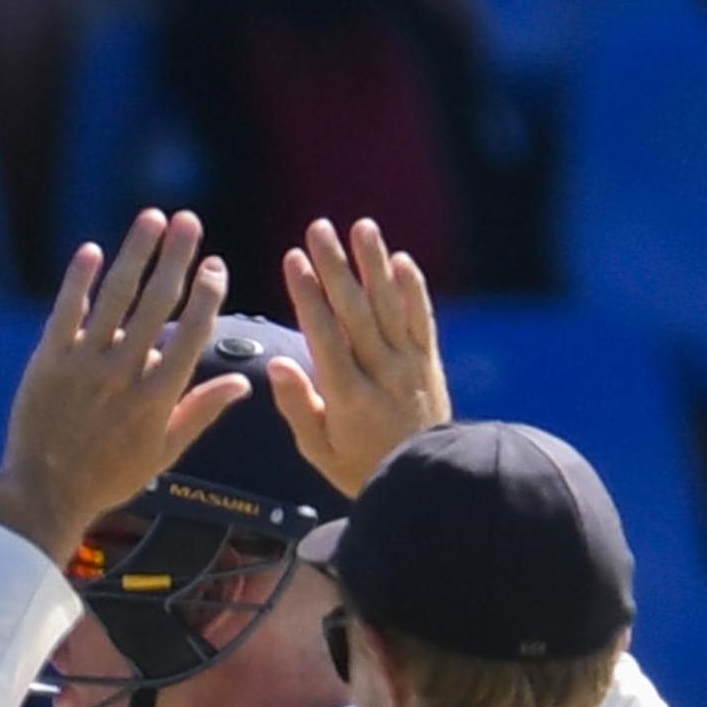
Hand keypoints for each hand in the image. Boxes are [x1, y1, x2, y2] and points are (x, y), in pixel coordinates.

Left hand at [0, 210, 246, 565]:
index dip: (207, 294)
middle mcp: (124, 373)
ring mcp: (84, 364)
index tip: (216, 265)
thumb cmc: (109, 477)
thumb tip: (243, 382)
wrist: (45, 493)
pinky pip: (67, 310)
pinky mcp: (48, 360)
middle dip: (177, 257)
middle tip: (189, 221)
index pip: (192, 333)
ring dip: (136, 253)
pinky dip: (79, 279)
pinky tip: (93, 251)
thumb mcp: (164, 452)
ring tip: (152, 218)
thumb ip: (201, 411)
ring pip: (115, 297)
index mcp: (158, 396)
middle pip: (158, 303)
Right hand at [270, 217, 451, 497]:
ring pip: (390, 305)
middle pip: (356, 310)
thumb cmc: (360, 467)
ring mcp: (409, 364)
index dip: (308, 294)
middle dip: (335, 266)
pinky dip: (413, 288)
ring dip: (374, 264)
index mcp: (347, 396)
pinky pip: (422, 318)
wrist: (424, 480)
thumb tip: (277, 364)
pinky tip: (401, 259)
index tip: (293, 260)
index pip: (324, 335)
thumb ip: (297, 406)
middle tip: (317, 228)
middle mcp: (381, 373)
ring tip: (361, 227)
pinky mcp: (429, 361)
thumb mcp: (318, 450)